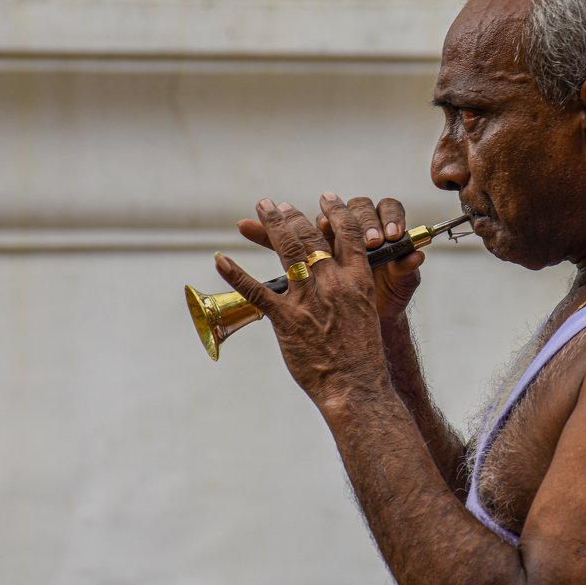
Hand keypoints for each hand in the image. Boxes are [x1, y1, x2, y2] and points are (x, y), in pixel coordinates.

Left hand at [217, 194, 390, 405]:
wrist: (356, 386)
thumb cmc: (363, 356)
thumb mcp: (365, 313)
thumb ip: (351, 290)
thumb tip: (339, 275)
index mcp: (358, 280)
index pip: (348, 233)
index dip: (336, 212)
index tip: (326, 198)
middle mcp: (333, 283)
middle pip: (311, 236)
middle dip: (293, 215)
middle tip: (278, 203)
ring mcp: (308, 299)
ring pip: (289, 250)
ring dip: (272, 225)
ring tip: (262, 208)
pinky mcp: (286, 319)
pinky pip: (256, 290)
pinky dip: (235, 273)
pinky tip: (221, 259)